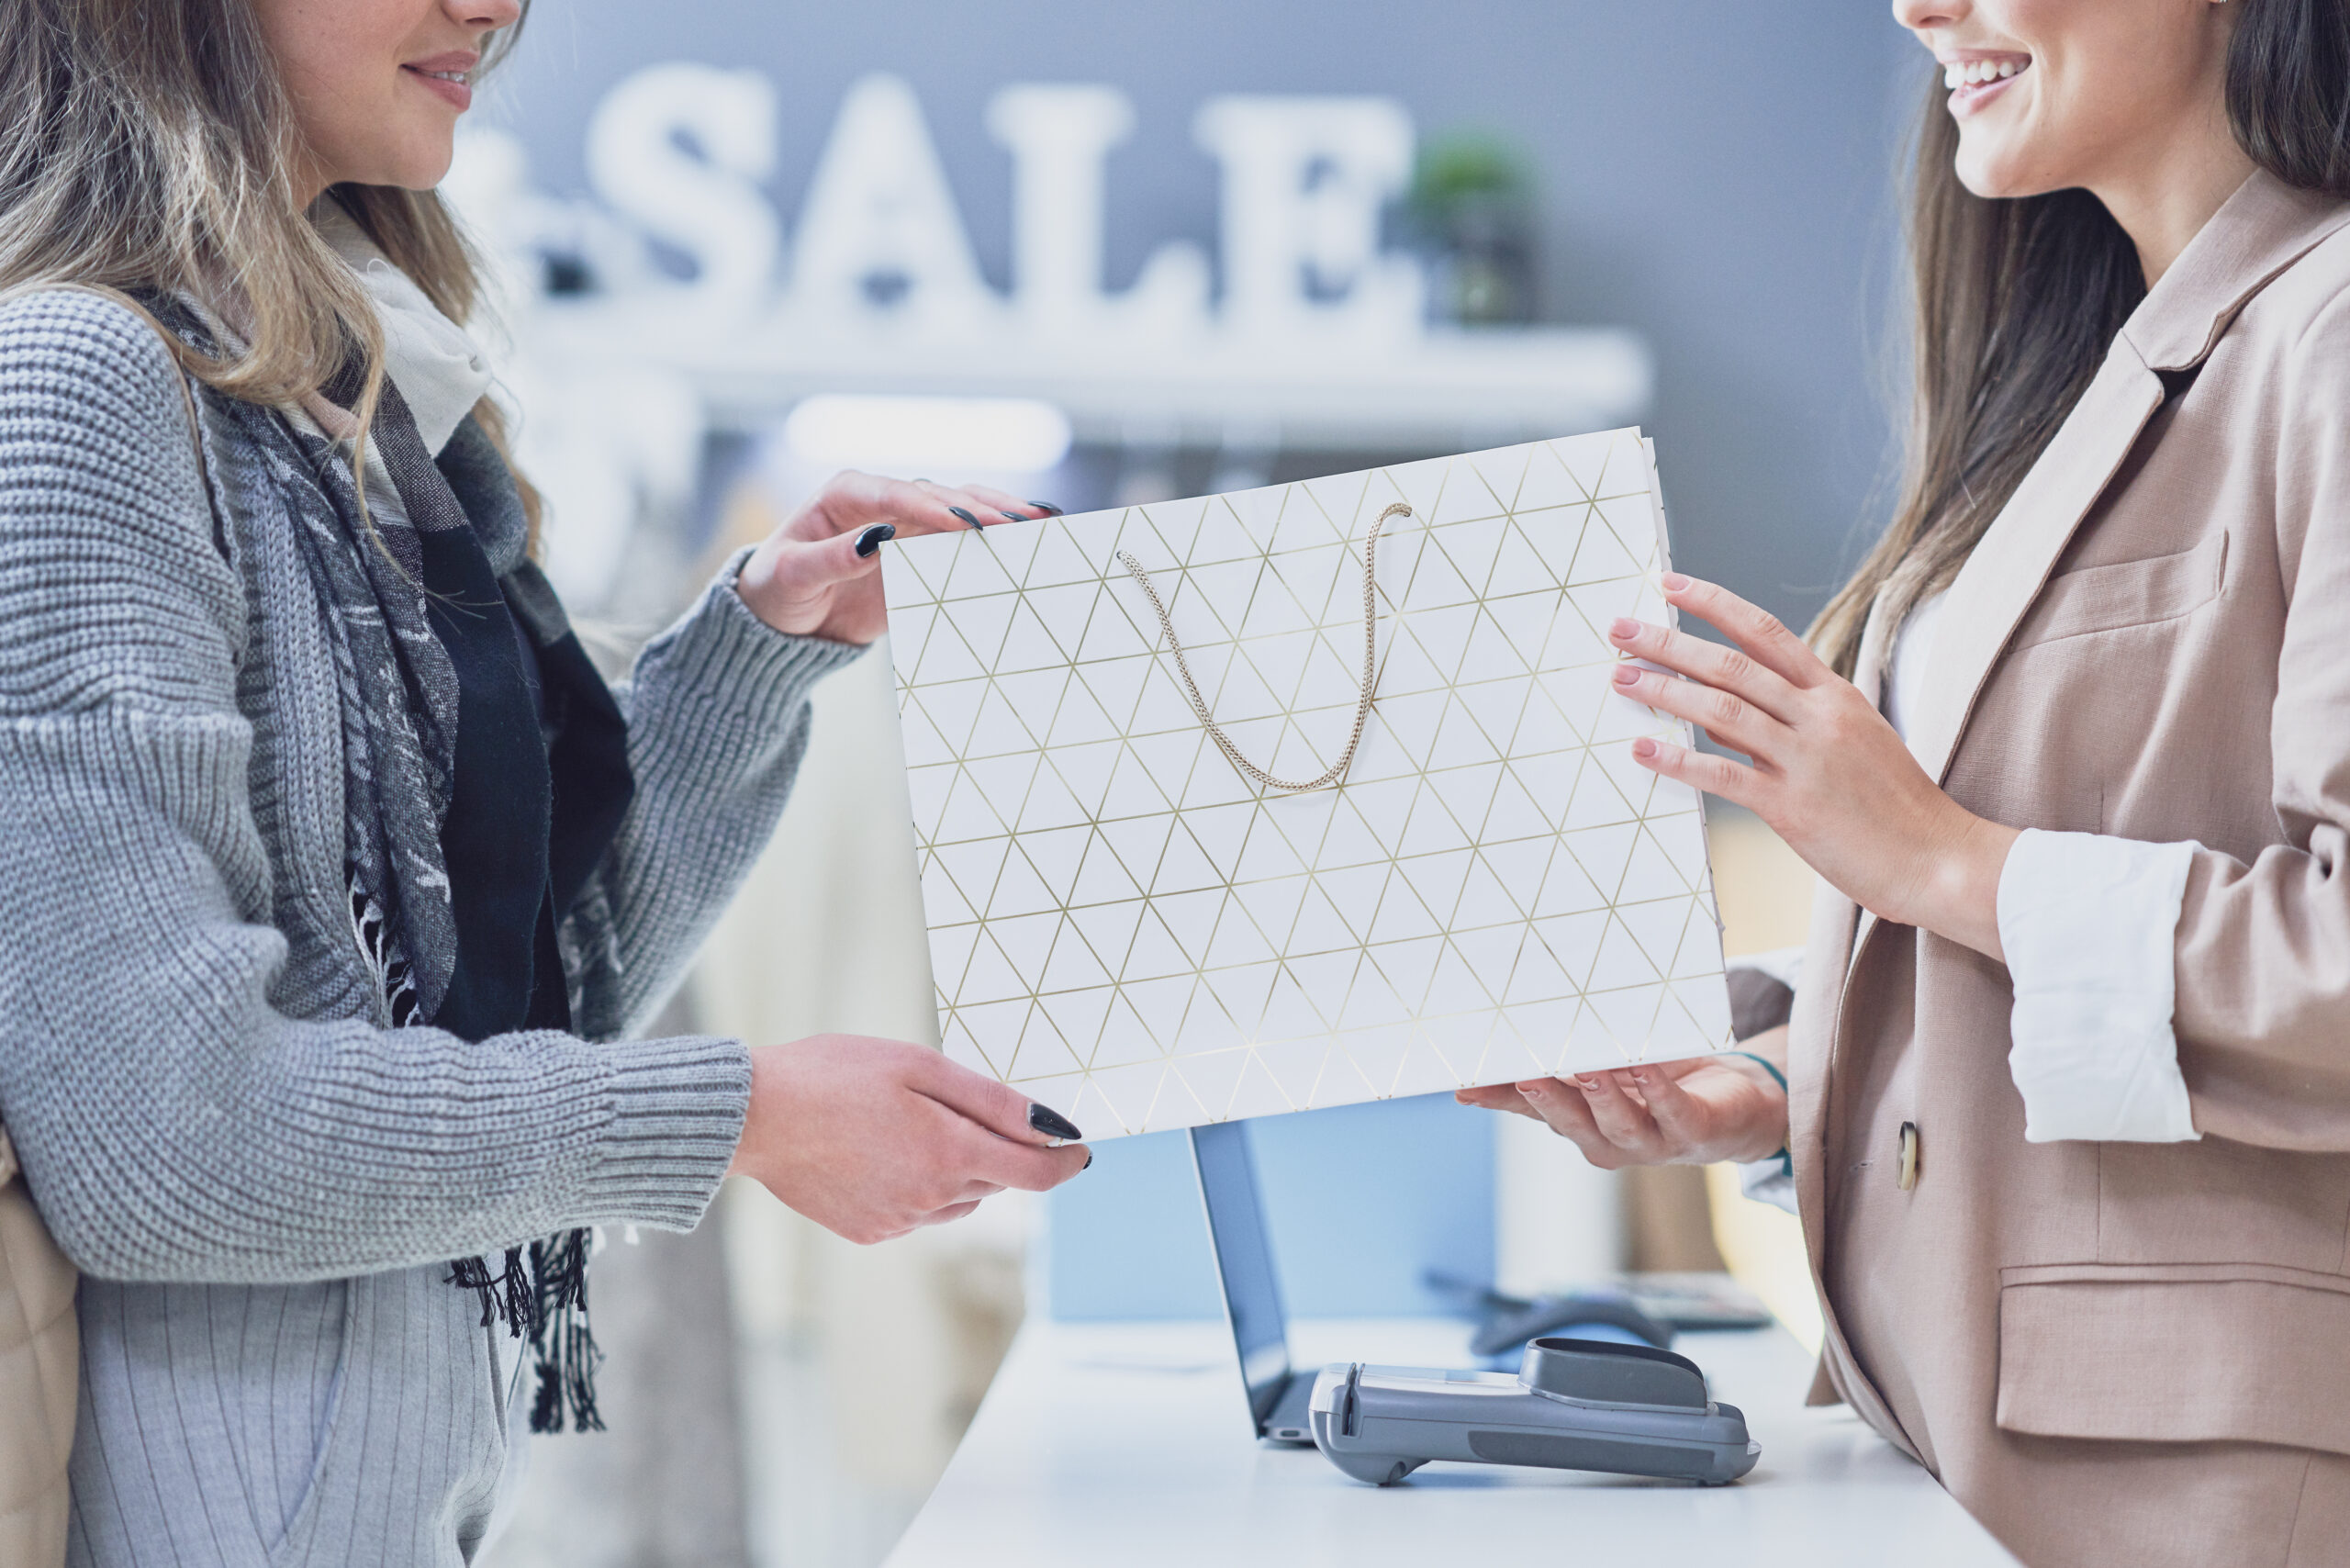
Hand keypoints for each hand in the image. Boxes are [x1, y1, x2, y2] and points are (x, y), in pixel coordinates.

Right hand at [727, 1034, 1089, 1243]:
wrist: (754, 1116)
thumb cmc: (834, 1074)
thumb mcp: (920, 1065)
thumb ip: (992, 1101)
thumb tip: (1052, 1127)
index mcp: (948, 1153)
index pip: (1035, 1174)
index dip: (1066, 1161)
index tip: (1081, 1148)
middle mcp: (930, 1199)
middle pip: (995, 1181)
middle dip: (996, 1149)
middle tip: (958, 1107)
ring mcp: (899, 1222)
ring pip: (959, 1199)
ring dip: (957, 1168)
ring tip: (907, 1124)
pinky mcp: (870, 1233)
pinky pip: (919, 1212)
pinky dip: (918, 1186)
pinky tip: (880, 1152)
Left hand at [734, 473, 1060, 645]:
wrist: (782, 620)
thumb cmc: (776, 590)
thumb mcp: (793, 576)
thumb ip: (833, 558)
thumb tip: (876, 539)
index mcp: (848, 495)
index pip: (897, 495)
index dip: (932, 507)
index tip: (966, 522)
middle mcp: (883, 502)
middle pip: (940, 496)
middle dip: (980, 507)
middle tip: (1019, 521)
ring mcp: (906, 526)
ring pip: (960, 512)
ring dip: (999, 515)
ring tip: (1041, 521)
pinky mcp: (921, 553)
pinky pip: (963, 544)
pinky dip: (995, 541)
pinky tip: (1031, 538)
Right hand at [1455, 1037, 1788, 1167]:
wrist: (1735, 1115)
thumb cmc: (1659, 1088)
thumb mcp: (1607, 1073)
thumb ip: (1567, 1064)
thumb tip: (1513, 1034)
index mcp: (1580, 1125)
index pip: (1532, 1111)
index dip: (1499, 1099)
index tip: (1466, 1084)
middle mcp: (1608, 1141)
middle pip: (1571, 1122)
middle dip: (1547, 1099)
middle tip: (1523, 1073)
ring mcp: (1651, 1142)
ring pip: (1618, 1122)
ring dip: (1601, 1095)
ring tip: (1587, 1067)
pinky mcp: (1693, 1131)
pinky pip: (1671, 1109)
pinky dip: (1656, 1088)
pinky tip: (1644, 1064)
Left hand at [1607, 573, 2017, 959]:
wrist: (1940, 859)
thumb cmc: (1894, 806)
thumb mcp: (1850, 744)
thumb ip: (1788, 723)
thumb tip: (1720, 719)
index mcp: (1834, 694)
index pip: (1765, 631)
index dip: (1713, 603)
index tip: (1669, 584)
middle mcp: (1819, 716)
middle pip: (1731, 663)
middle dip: (1669, 642)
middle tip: (1620, 629)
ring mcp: (1807, 760)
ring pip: (1722, 711)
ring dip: (1663, 692)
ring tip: (1621, 679)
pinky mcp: (1794, 807)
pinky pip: (1724, 776)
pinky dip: (1679, 761)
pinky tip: (1643, 751)